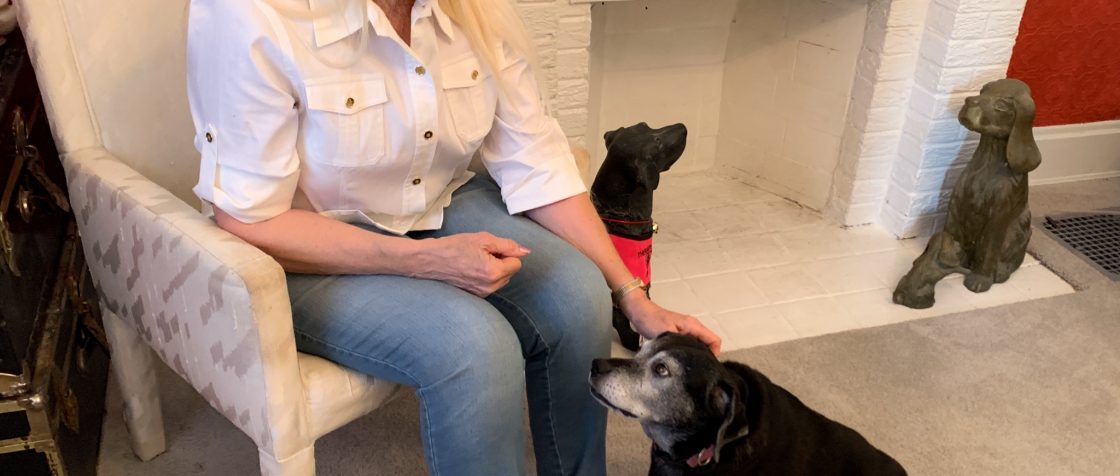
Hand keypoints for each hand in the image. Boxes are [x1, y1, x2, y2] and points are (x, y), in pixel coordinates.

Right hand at [415, 232, 529, 296]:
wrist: (429, 260)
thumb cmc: (454, 247)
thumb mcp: (483, 239)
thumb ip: (507, 245)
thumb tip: (525, 251)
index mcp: (494, 272)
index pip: (516, 263)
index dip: (505, 252)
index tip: (490, 248)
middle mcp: (490, 287)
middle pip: (510, 273)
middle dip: (501, 262)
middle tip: (481, 253)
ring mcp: (482, 294)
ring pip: (501, 279)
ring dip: (494, 269)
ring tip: (475, 260)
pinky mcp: (475, 295)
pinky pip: (490, 285)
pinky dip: (486, 276)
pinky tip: (471, 269)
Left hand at [619, 290, 721, 355]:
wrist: (639, 312)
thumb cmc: (650, 319)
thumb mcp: (667, 334)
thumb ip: (680, 345)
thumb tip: (688, 358)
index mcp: (693, 326)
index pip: (715, 340)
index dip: (714, 354)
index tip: (707, 365)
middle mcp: (692, 327)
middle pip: (708, 344)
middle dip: (705, 357)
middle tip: (696, 368)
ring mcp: (686, 331)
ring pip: (699, 346)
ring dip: (695, 355)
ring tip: (686, 364)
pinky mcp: (679, 334)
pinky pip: (690, 345)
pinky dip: (687, 352)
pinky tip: (679, 359)